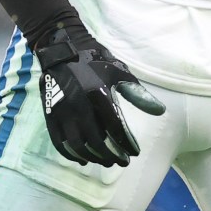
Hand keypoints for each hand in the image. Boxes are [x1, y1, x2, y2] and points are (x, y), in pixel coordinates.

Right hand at [31, 16, 164, 166]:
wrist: (61, 49)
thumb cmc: (94, 60)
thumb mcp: (119, 72)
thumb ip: (137, 93)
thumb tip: (160, 111)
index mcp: (99, 95)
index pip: (115, 128)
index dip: (126, 144)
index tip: (134, 153)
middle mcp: (80, 106)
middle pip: (97, 142)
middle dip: (112, 155)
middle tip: (122, 162)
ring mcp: (62, 112)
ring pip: (79, 145)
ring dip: (94, 158)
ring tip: (105, 162)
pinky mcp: (51, 115)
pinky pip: (60, 142)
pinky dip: (71, 154)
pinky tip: (82, 159)